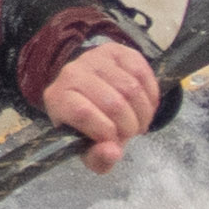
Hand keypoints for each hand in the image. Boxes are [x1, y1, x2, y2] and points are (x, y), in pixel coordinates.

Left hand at [39, 38, 162, 173]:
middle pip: (113, 102)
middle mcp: (71, 73)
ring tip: (138, 122)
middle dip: (129, 126)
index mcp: (58, 99)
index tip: (114, 142)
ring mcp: (94, 58)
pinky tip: (144, 105)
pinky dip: (151, 95)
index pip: (83, 113)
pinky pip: (142, 72)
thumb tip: (113, 152)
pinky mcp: (116, 50)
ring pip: (132, 88)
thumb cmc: (88, 126)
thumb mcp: (89, 149)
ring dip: (143, 113)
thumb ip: (98, 158)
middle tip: (131, 134)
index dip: (105, 131)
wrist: (91, 94)